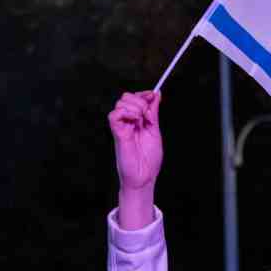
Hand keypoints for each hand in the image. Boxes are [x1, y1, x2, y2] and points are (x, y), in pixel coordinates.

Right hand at [108, 91, 161, 228]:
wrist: (145, 176)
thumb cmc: (149, 159)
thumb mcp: (154, 131)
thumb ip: (153, 113)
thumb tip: (156, 95)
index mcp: (137, 121)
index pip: (135, 98)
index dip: (144, 94)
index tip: (153, 94)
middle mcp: (128, 122)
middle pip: (126, 97)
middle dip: (140, 99)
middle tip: (148, 114)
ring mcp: (122, 127)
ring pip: (120, 103)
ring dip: (135, 106)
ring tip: (142, 119)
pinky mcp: (117, 133)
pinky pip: (114, 115)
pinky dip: (125, 112)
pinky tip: (134, 120)